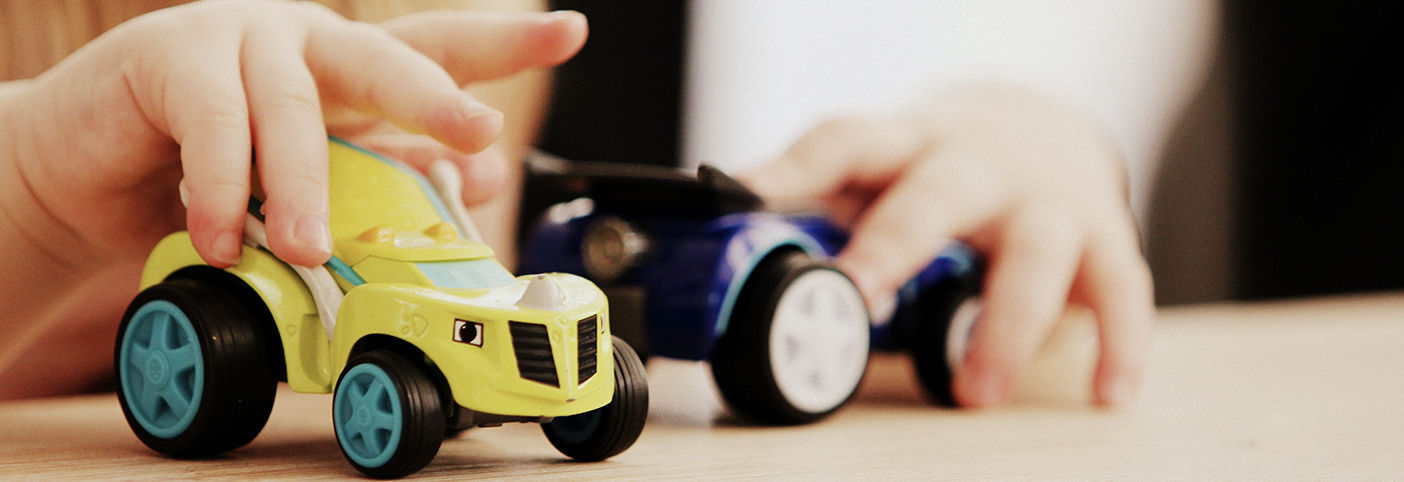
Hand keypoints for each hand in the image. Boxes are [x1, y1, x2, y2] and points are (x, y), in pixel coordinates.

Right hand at [2, 0, 584, 271]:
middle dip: (436, 95)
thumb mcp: (311, 183)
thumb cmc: (213, 175)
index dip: (505, 40)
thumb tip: (475, 178)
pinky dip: (224, 190)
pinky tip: (226, 237)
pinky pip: (213, 127)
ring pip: (295, 110)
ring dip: (308, 188)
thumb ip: (383, 174)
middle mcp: (306, 41)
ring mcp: (241, 41)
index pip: (438, 47)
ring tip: (311, 248)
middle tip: (476, 128)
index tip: (569, 31)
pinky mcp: (171, 59)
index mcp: (350, 67)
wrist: (92, 173)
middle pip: (385, 58)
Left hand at [740, 83, 1153, 407]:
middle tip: (859, 294)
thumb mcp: (877, 172)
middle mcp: (976, 163)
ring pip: (1037, 248)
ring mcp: (1045, 199)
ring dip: (1005, 323)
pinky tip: (1105, 392)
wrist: (1039, 125)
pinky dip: (1117, 342)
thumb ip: (817, 207)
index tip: (747, 192)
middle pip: (939, 191)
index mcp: (905, 145)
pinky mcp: (1103, 236)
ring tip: (974, 390)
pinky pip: (1121, 288)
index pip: (845, 140)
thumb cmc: (937, 166)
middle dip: (898, 242)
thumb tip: (725, 249)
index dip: (795, 166)